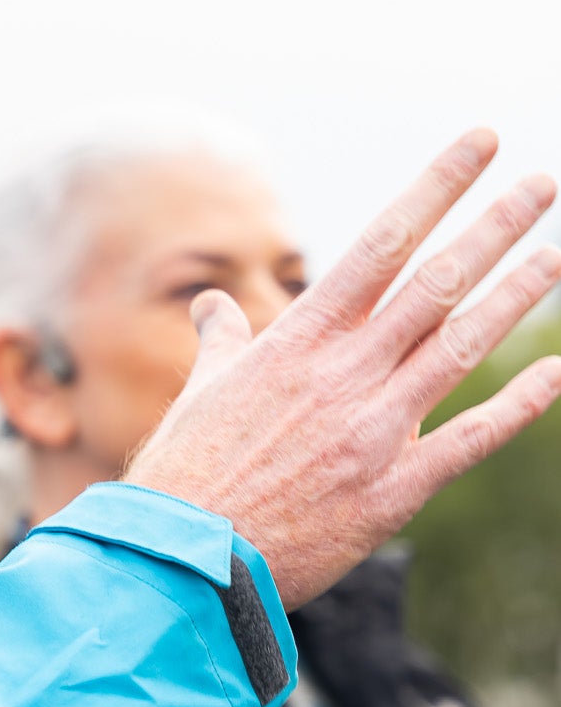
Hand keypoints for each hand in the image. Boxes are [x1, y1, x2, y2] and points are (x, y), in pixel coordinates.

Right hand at [127, 129, 560, 606]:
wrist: (184, 561)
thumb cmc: (185, 476)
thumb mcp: (200, 393)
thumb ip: (222, 342)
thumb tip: (212, 305)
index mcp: (298, 343)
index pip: (381, 245)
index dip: (436, 188)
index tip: (479, 145)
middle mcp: (345, 376)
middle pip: (436, 284)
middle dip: (494, 227)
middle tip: (542, 182)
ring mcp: (375, 431)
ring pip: (462, 348)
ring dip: (517, 297)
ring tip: (558, 253)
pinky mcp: (394, 491)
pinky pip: (470, 439)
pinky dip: (518, 405)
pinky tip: (555, 373)